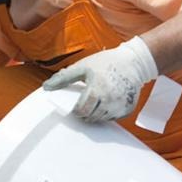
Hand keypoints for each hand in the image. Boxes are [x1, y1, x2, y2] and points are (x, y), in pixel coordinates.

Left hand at [42, 37, 157, 121]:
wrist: (134, 62)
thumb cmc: (106, 62)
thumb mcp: (83, 66)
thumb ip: (65, 77)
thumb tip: (46, 86)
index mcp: (97, 89)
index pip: (81, 110)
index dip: (76, 111)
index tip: (74, 107)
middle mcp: (110, 99)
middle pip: (91, 117)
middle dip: (84, 114)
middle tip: (83, 106)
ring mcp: (120, 105)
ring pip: (101, 119)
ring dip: (95, 115)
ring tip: (94, 103)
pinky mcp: (128, 109)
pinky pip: (113, 118)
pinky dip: (107, 114)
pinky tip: (106, 103)